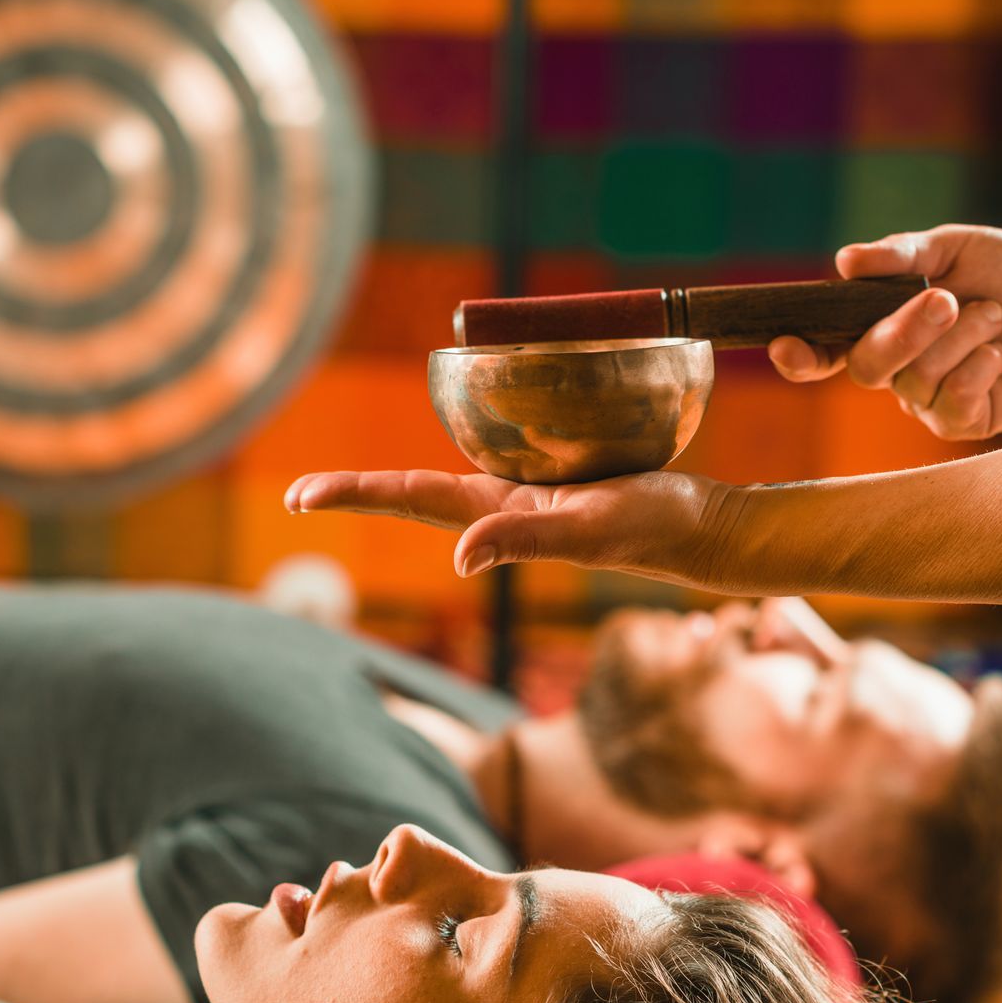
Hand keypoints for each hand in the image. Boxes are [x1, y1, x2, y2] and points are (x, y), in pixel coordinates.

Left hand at [286, 469, 756, 589]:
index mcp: (498, 517)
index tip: (297, 497)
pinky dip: (464, 452)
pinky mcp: (557, 483)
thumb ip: (525, 541)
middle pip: (413, 496)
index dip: (352, 494)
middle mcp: (502, 509)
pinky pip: (496, 463)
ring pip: (448, 484)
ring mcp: (527, 498)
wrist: (704, 530)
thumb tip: (457, 557)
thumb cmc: (653, 528)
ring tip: (346, 489)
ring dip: (396, 489)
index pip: (409, 499)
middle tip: (297, 496)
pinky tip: (458, 445)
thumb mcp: (589, 530)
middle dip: (358, 495)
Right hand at [770, 225, 1001, 438]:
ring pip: (914, 381)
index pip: (826, 349)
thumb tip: (844, 261)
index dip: (801, 355)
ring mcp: (928, 401)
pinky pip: (951, 404)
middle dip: (904, 330)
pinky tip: (1000, 354)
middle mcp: (898, 368)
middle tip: (947, 299)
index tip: (783, 346)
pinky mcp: (965, 422)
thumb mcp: (955, 247)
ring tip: (995, 316)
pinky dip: (978, 369)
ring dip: (960, 339)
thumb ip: (902, 255)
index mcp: (883, 324)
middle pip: (866, 366)